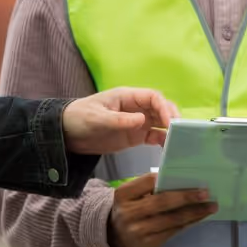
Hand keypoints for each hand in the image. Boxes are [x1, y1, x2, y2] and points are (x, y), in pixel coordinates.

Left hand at [63, 87, 179, 155]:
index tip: (169, 122)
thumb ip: (119, 120)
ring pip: (161, 123)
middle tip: (178, 132)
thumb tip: (142, 120)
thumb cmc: (79, 118)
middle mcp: (136, 108)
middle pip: (161, 108)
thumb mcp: (97, 118)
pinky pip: (154, 137)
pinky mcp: (135, 136)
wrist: (67, 134)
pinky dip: (163, 141)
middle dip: (172, 117)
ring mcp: (137, 122)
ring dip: (170, 130)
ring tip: (179, 142)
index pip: (153, 97)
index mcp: (127, 97)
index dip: (164, 107)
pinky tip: (169, 149)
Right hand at [108, 172, 216, 246]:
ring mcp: (139, 230)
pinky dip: (189, 223)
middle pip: (163, 202)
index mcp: (124, 194)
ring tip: (211, 206)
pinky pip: (174, 231)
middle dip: (187, 197)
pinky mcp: (149, 243)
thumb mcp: (132, 195)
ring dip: (194, 212)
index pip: (150, 181)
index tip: (190, 177)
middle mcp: (130, 212)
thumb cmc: (129, 209)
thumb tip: (183, 182)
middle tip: (206, 193)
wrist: (113, 236)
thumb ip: (150, 189)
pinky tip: (199, 217)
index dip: (171, 178)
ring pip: (172, 219)